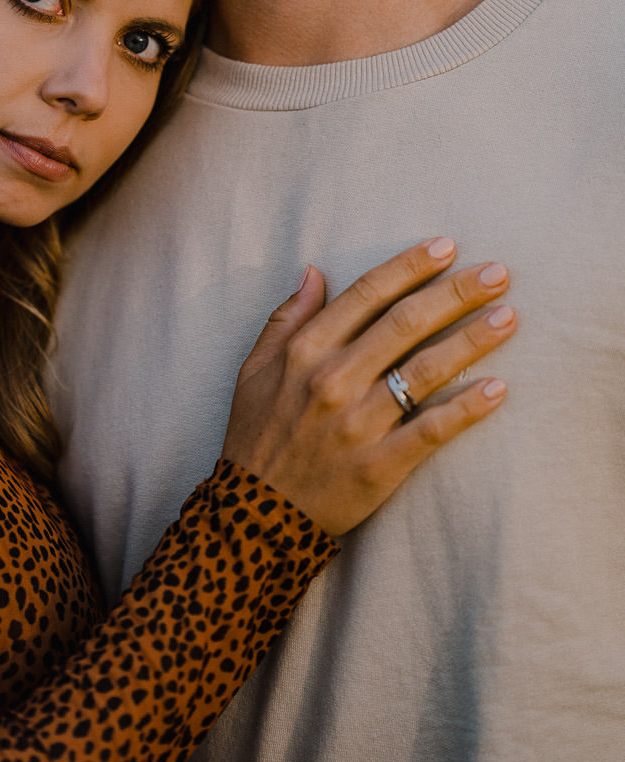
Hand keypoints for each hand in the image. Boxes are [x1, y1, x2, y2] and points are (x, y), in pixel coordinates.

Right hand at [221, 238, 514, 535]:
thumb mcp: (254, 368)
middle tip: (499, 273)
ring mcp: (356, 424)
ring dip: (471, 341)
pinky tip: (498, 389)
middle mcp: (332, 380)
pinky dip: (465, 409)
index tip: (447, 247)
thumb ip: (286, 318)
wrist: (252, 514)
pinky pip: (430, 431)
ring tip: (508, 318)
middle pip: (405, 323)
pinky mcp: (378, 466)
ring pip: (424, 371)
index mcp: (304, 351)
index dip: (410, 266)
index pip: (366, 294)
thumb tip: (315, 270)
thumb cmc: (257, 434)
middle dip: (456, 293)